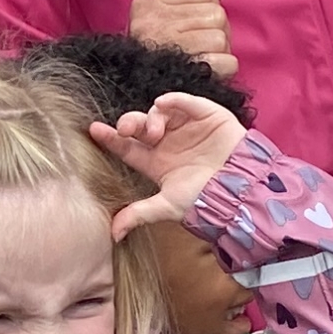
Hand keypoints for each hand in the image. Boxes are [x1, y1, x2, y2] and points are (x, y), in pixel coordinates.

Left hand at [91, 91, 251, 238]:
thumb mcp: (167, 206)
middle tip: (126, 130)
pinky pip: (184, 101)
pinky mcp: (205, 114)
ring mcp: (186, 126)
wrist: (238, 190)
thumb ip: (139, 214)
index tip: (94, 130)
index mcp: (156, 162)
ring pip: (158, 111)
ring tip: (155, 132)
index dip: (110, 138)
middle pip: (138, 126)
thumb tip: (113, 233)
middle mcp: (168, 142)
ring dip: (150, 117)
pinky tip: (163, 105)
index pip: (127, 147)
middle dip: (129, 124)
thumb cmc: (204, 199)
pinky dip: (172, 100)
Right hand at [130, 0, 237, 79]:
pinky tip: (206, 69)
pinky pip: (227, 62)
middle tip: (196, 43)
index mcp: (150, 2)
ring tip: (199, 56)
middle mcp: (155, 23)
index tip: (189, 22)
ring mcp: (170, 48)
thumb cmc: (158, 46)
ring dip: (217, 50)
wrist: (138, 85)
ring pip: (221, 38)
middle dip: (213, 30)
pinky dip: (223, 68)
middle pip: (215, 14)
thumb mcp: (172, 8)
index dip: (204, 7)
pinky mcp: (188, 72)